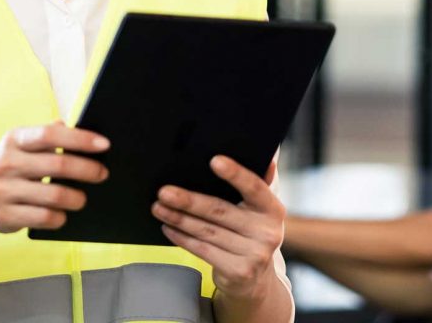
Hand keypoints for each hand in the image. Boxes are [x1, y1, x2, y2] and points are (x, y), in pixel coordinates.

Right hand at [0, 121, 109, 234]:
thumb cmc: (12, 166)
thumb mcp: (23, 145)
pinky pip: (42, 218)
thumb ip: (49, 134)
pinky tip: (65, 215)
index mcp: (15, 139)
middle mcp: (7, 162)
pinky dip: (59, 217)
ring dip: (76, 198)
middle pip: (57, 164)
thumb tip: (77, 127)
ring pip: (53, 195)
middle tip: (103, 174)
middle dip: (86, 169)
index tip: (105, 144)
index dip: (80, 138)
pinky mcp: (3, 216)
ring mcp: (3, 190)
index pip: (51, 134)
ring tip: (84, 199)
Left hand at [151, 156, 284, 302]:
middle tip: (164, 191)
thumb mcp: (261, 207)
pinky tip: (168, 227)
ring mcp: (254, 255)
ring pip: (207, 232)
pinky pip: (203, 250)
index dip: (235, 173)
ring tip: (158, 207)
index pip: (254, 187)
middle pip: (221, 211)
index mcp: (273, 209)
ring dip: (179, 218)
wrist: (258, 279)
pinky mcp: (237, 272)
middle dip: (189, 200)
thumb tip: (268, 152)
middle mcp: (268, 232)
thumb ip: (262, 180)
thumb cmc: (253, 230)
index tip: (214, 160)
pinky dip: (182, 238)